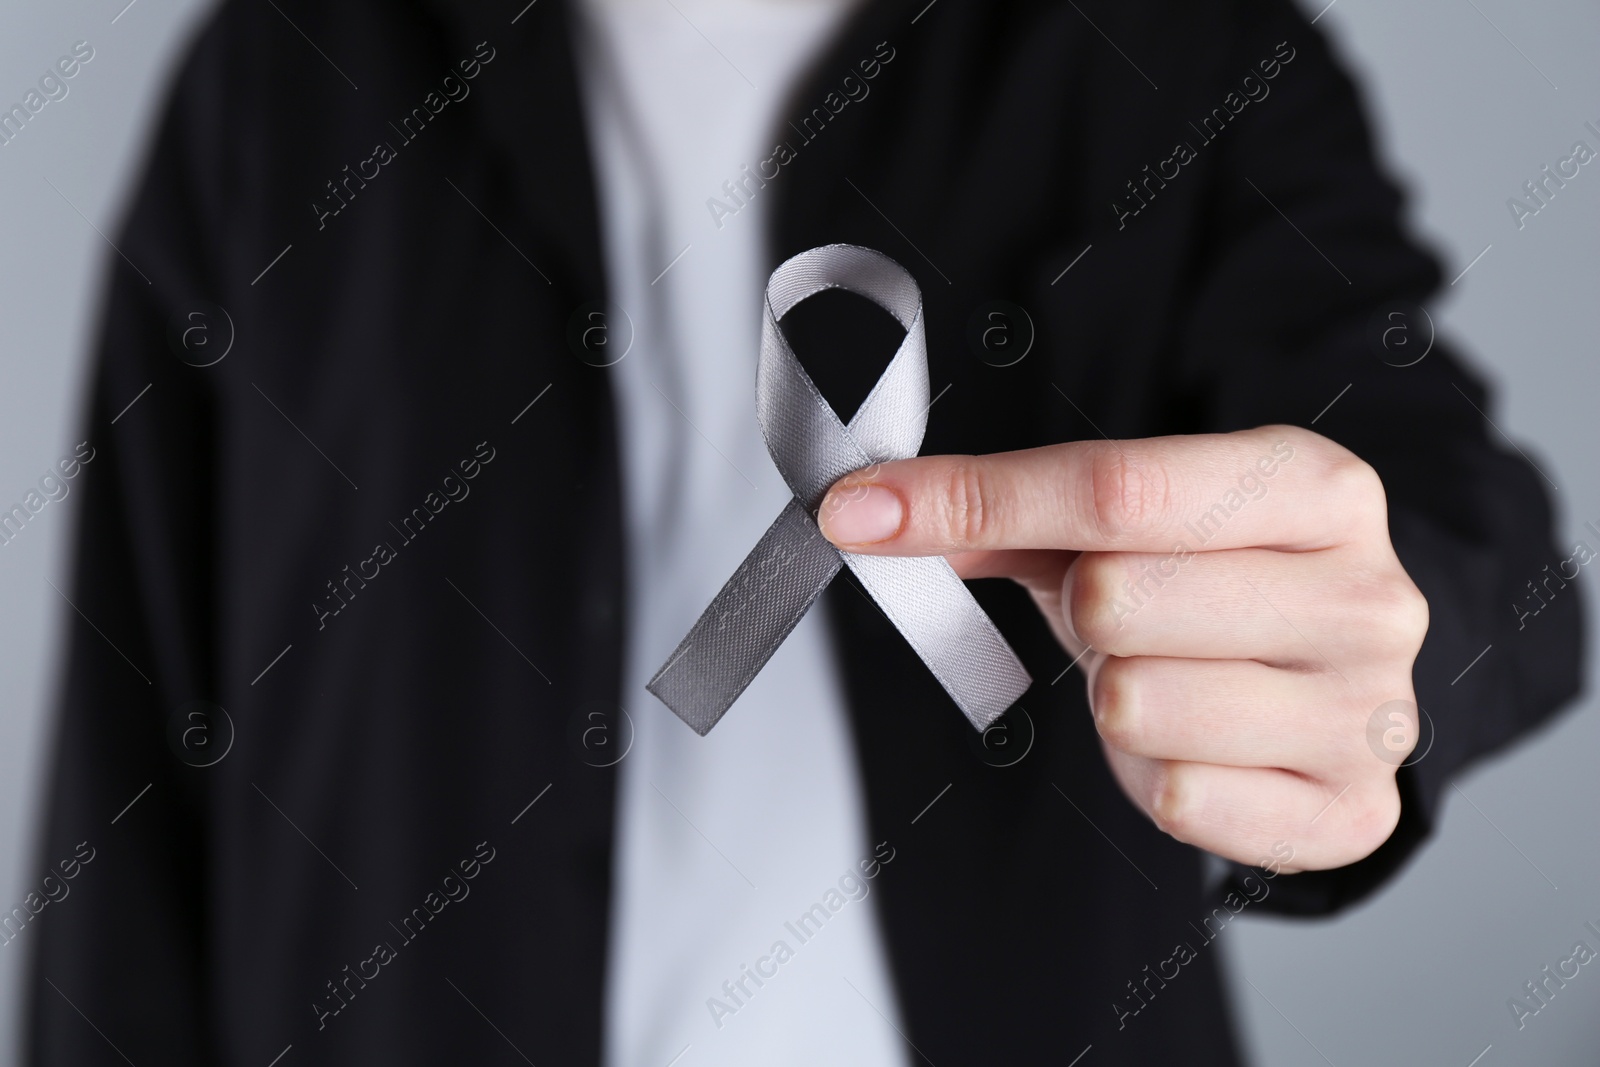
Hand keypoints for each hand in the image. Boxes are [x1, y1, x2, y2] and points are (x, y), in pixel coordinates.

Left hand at [816, 425, 1427, 872]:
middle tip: (1117, 615)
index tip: (861, 512)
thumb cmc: (1214, 584)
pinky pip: (1179, 798)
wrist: (1325, 678)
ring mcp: (1372, 710)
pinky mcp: (1355, 811)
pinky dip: (1152, 775)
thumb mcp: (1123, 526)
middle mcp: (1369, 593)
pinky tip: (1190, 744)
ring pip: (1137, 702)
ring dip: (1116, 696)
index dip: (974, 500)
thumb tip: (870, 513)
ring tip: (1161, 677)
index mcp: (1317, 487)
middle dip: (1083, 611)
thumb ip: (1006, 510)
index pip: (1116, 488)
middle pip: (1119, 596)